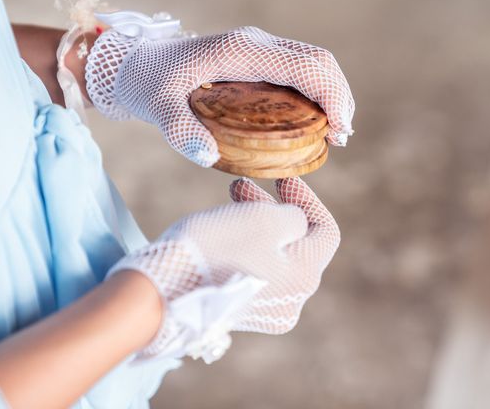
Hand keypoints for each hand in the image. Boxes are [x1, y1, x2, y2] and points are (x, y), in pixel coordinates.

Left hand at [86, 26, 353, 165]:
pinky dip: (313, 93)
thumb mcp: (156, 106)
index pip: (305, 66)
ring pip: (311, 63)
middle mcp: (255, 44)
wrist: (134, 64)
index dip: (331, 96)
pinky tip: (310, 121)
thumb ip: (179, 130)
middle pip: (317, 61)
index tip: (338, 133)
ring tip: (333, 133)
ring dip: (330, 94)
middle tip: (340, 138)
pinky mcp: (253, 59)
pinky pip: (295, 71)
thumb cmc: (146, 83)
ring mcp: (256, 49)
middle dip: (339, 96)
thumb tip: (208, 157)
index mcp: (240, 51)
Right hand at [108, 176, 339, 360]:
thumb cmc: (218, 249)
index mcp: (305, 276)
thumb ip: (292, 217)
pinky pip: (251, 274)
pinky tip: (220, 233)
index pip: (325, 231)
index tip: (281, 178)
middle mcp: (291, 301)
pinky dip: (243, 249)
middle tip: (243, 185)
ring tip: (227, 204)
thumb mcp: (264, 219)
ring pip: (271, 258)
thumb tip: (294, 224)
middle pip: (296, 245)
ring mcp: (263, 311)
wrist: (163, 291)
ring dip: (256, 227)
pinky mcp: (236, 312)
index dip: (308, 199)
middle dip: (273, 209)